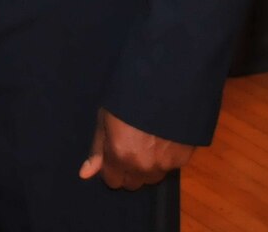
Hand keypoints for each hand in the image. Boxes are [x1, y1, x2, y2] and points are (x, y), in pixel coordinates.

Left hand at [79, 108, 193, 188]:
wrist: (165, 85)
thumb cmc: (128, 98)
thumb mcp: (105, 119)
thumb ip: (97, 149)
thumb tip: (84, 174)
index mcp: (120, 155)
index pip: (112, 181)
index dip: (111, 168)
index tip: (113, 154)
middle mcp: (143, 166)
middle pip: (133, 183)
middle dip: (129, 170)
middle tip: (131, 148)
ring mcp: (165, 164)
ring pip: (152, 178)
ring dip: (148, 167)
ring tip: (148, 143)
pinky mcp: (183, 159)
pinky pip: (169, 168)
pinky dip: (165, 158)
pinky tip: (163, 139)